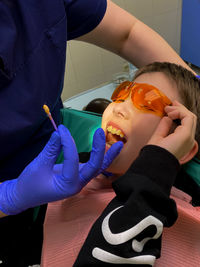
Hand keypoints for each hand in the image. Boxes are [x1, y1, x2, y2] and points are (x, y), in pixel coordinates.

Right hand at [0, 125, 122, 214]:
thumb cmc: (29, 184)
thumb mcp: (38, 166)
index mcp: (67, 185)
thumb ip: (50, 150)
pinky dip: (101, 158)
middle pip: (94, 167)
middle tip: (100, 132)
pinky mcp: (78, 176)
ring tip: (119, 144)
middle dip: (99, 149)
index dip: (67, 142)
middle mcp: (78, 184)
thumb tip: (59, 133)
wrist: (25, 196)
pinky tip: (107, 149)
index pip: (72, 160)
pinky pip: (92, 167)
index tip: (60, 130)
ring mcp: (80, 181)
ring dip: (107, 156)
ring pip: (98, 168)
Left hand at [148, 101, 197, 160]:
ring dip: (179, 109)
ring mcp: (189, 137)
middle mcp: (189, 140)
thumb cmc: (154, 152)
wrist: (155, 161)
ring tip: (168, 108)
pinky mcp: (186, 134)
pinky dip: (179, 112)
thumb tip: (167, 117)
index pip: (186, 124)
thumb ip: (164, 127)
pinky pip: (187, 117)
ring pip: (190, 117)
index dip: (179, 114)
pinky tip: (170, 112)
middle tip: (172, 103)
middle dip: (181, 109)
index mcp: (183, 142)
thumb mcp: (159, 136)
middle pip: (190, 119)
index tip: (170, 108)